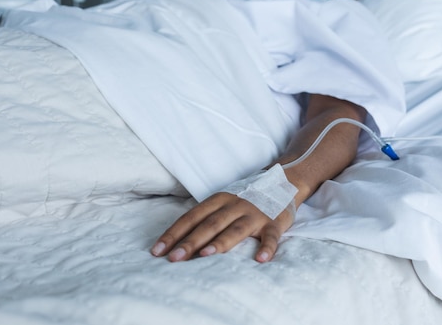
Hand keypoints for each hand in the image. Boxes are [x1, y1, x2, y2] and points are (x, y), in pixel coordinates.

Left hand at [150, 192, 294, 262]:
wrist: (283, 182)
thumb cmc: (245, 200)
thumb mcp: (223, 203)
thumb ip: (206, 219)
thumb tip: (178, 242)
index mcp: (218, 200)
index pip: (191, 217)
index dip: (173, 233)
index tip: (157, 250)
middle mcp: (234, 205)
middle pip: (209, 224)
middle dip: (190, 242)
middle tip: (174, 258)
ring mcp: (254, 214)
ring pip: (235, 229)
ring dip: (221, 242)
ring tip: (206, 255)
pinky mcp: (274, 223)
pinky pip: (271, 237)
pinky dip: (267, 248)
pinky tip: (260, 259)